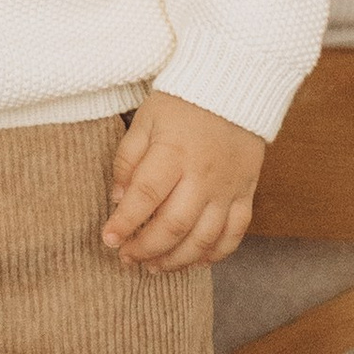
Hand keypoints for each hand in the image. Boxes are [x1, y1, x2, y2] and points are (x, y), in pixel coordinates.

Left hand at [104, 93, 267, 273]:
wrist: (235, 86)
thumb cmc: (183, 102)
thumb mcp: (146, 120)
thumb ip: (128, 159)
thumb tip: (118, 200)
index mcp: (173, 153)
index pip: (145, 197)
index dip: (125, 223)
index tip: (108, 239)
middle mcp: (202, 175)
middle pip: (174, 225)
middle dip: (146, 248)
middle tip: (127, 258)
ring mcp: (227, 188)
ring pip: (204, 238)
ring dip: (176, 260)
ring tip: (154, 267)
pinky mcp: (245, 193)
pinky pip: (234, 234)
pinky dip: (215, 254)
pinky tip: (195, 261)